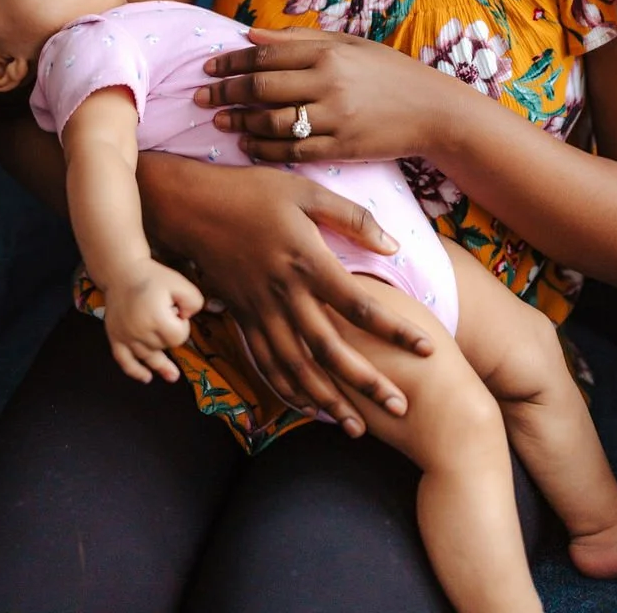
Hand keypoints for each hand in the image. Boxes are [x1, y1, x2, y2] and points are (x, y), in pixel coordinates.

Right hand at [103, 261, 203, 383]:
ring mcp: (125, 336)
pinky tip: (146, 378)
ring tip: (172, 375)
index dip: (182, 326)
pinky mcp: (115, 337)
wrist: (122, 272)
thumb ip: (194, 301)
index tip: (177, 311)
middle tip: (165, 315)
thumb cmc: (152, 277)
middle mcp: (139, 331)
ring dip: (159, 360)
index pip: (178, 338)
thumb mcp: (180, 283)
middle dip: (169, 335)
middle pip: (163, 347)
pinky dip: (135, 371)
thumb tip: (186, 318)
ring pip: (148, 357)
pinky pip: (124, 361)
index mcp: (156, 318)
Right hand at [137, 158, 433, 434]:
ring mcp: (260, 310)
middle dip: (367, 383)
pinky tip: (306, 408)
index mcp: (307, 261)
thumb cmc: (252, 191)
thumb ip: (352, 218)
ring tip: (356, 426)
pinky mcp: (241, 317)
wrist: (190, 205)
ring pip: (297, 367)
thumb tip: (393, 246)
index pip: (360, 306)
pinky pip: (265, 363)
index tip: (426, 348)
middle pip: (330, 350)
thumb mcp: (306, 191)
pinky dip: (286, 390)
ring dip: (327, 400)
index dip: (395, 330)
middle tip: (400, 408)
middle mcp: (284, 294)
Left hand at [195, 27, 447, 164]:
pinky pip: (294, 151)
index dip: (230, 62)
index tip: (207, 68)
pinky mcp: (342, 149)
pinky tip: (249, 147)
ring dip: (240, 124)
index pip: (265, 55)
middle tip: (199, 98)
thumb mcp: (348, 44)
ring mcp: (336, 118)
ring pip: (273, 123)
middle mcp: (329, 84)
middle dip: (225, 93)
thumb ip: (298, 39)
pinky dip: (265, 150)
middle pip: (261, 88)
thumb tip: (249, 33)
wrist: (432, 110)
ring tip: (219, 123)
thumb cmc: (387, 72)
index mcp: (328, 53)